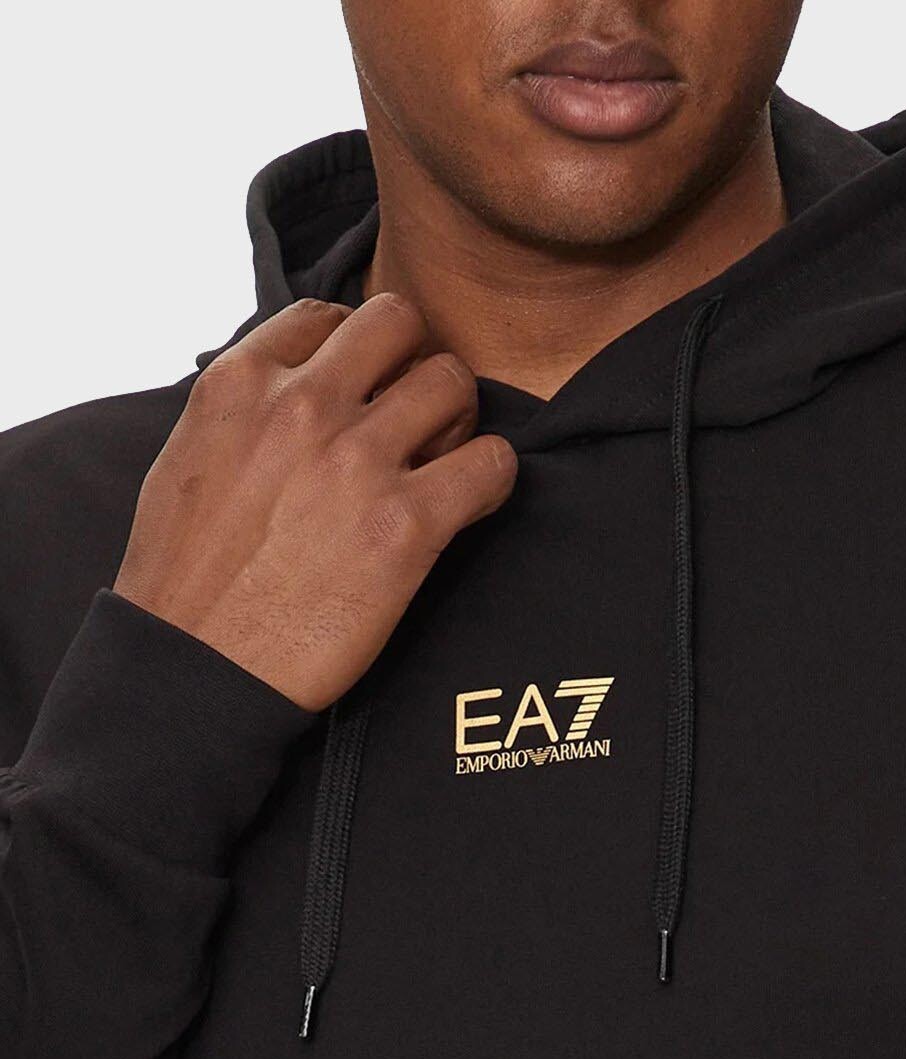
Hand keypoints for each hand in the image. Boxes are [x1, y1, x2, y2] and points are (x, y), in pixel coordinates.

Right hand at [113, 294, 517, 710]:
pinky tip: (472, 505)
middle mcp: (304, 405)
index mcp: (242, 382)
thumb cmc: (185, 582)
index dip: (358, 352)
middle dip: (413, 366)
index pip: (330, 315)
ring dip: (458, 420)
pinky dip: (493, 479)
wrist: (197, 669)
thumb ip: (245, 412)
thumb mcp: (190, 458)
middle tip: (414, 422)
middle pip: (401, 326)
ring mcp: (359, 461)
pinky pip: (493, 463)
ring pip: (454, 383)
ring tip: (441, 465)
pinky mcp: (407, 525)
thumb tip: (288, 393)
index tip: (364, 393)